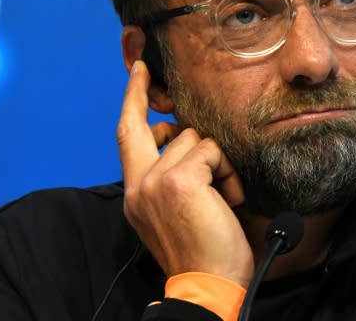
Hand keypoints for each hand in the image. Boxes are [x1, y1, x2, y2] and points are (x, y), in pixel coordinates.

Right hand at [117, 60, 253, 286]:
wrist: (209, 285)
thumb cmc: (202, 250)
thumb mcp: (174, 212)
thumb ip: (169, 177)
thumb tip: (183, 140)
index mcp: (135, 195)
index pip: (126, 139)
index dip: (130, 103)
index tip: (136, 75)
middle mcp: (138, 185)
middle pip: (139, 125)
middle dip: (139, 91)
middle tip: (144, 71)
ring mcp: (155, 181)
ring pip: (192, 138)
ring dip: (217, 161)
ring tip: (222, 193)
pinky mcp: (179, 180)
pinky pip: (211, 151)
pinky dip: (227, 170)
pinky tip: (229, 197)